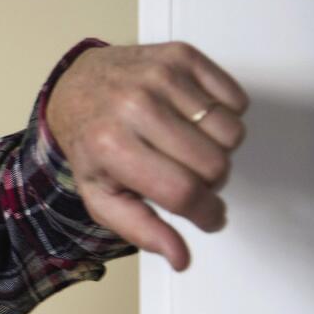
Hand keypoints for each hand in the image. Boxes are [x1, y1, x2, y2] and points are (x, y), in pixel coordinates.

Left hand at [46, 42, 248, 270]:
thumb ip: (140, 230)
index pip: (182, 191)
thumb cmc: (91, 141)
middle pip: (214, 164)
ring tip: (186, 146)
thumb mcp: (100, 193)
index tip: (209, 217)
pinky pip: (236, 99)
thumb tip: (181, 257)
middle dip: (210, 181)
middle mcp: (134, 106)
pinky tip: (192, 119)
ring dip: (218, 149)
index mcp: (111, 145)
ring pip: (231, 133)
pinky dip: (223, 116)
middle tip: (187, 175)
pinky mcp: (181, 55)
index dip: (206, 214)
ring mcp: (159, 76)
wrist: (77, 85)